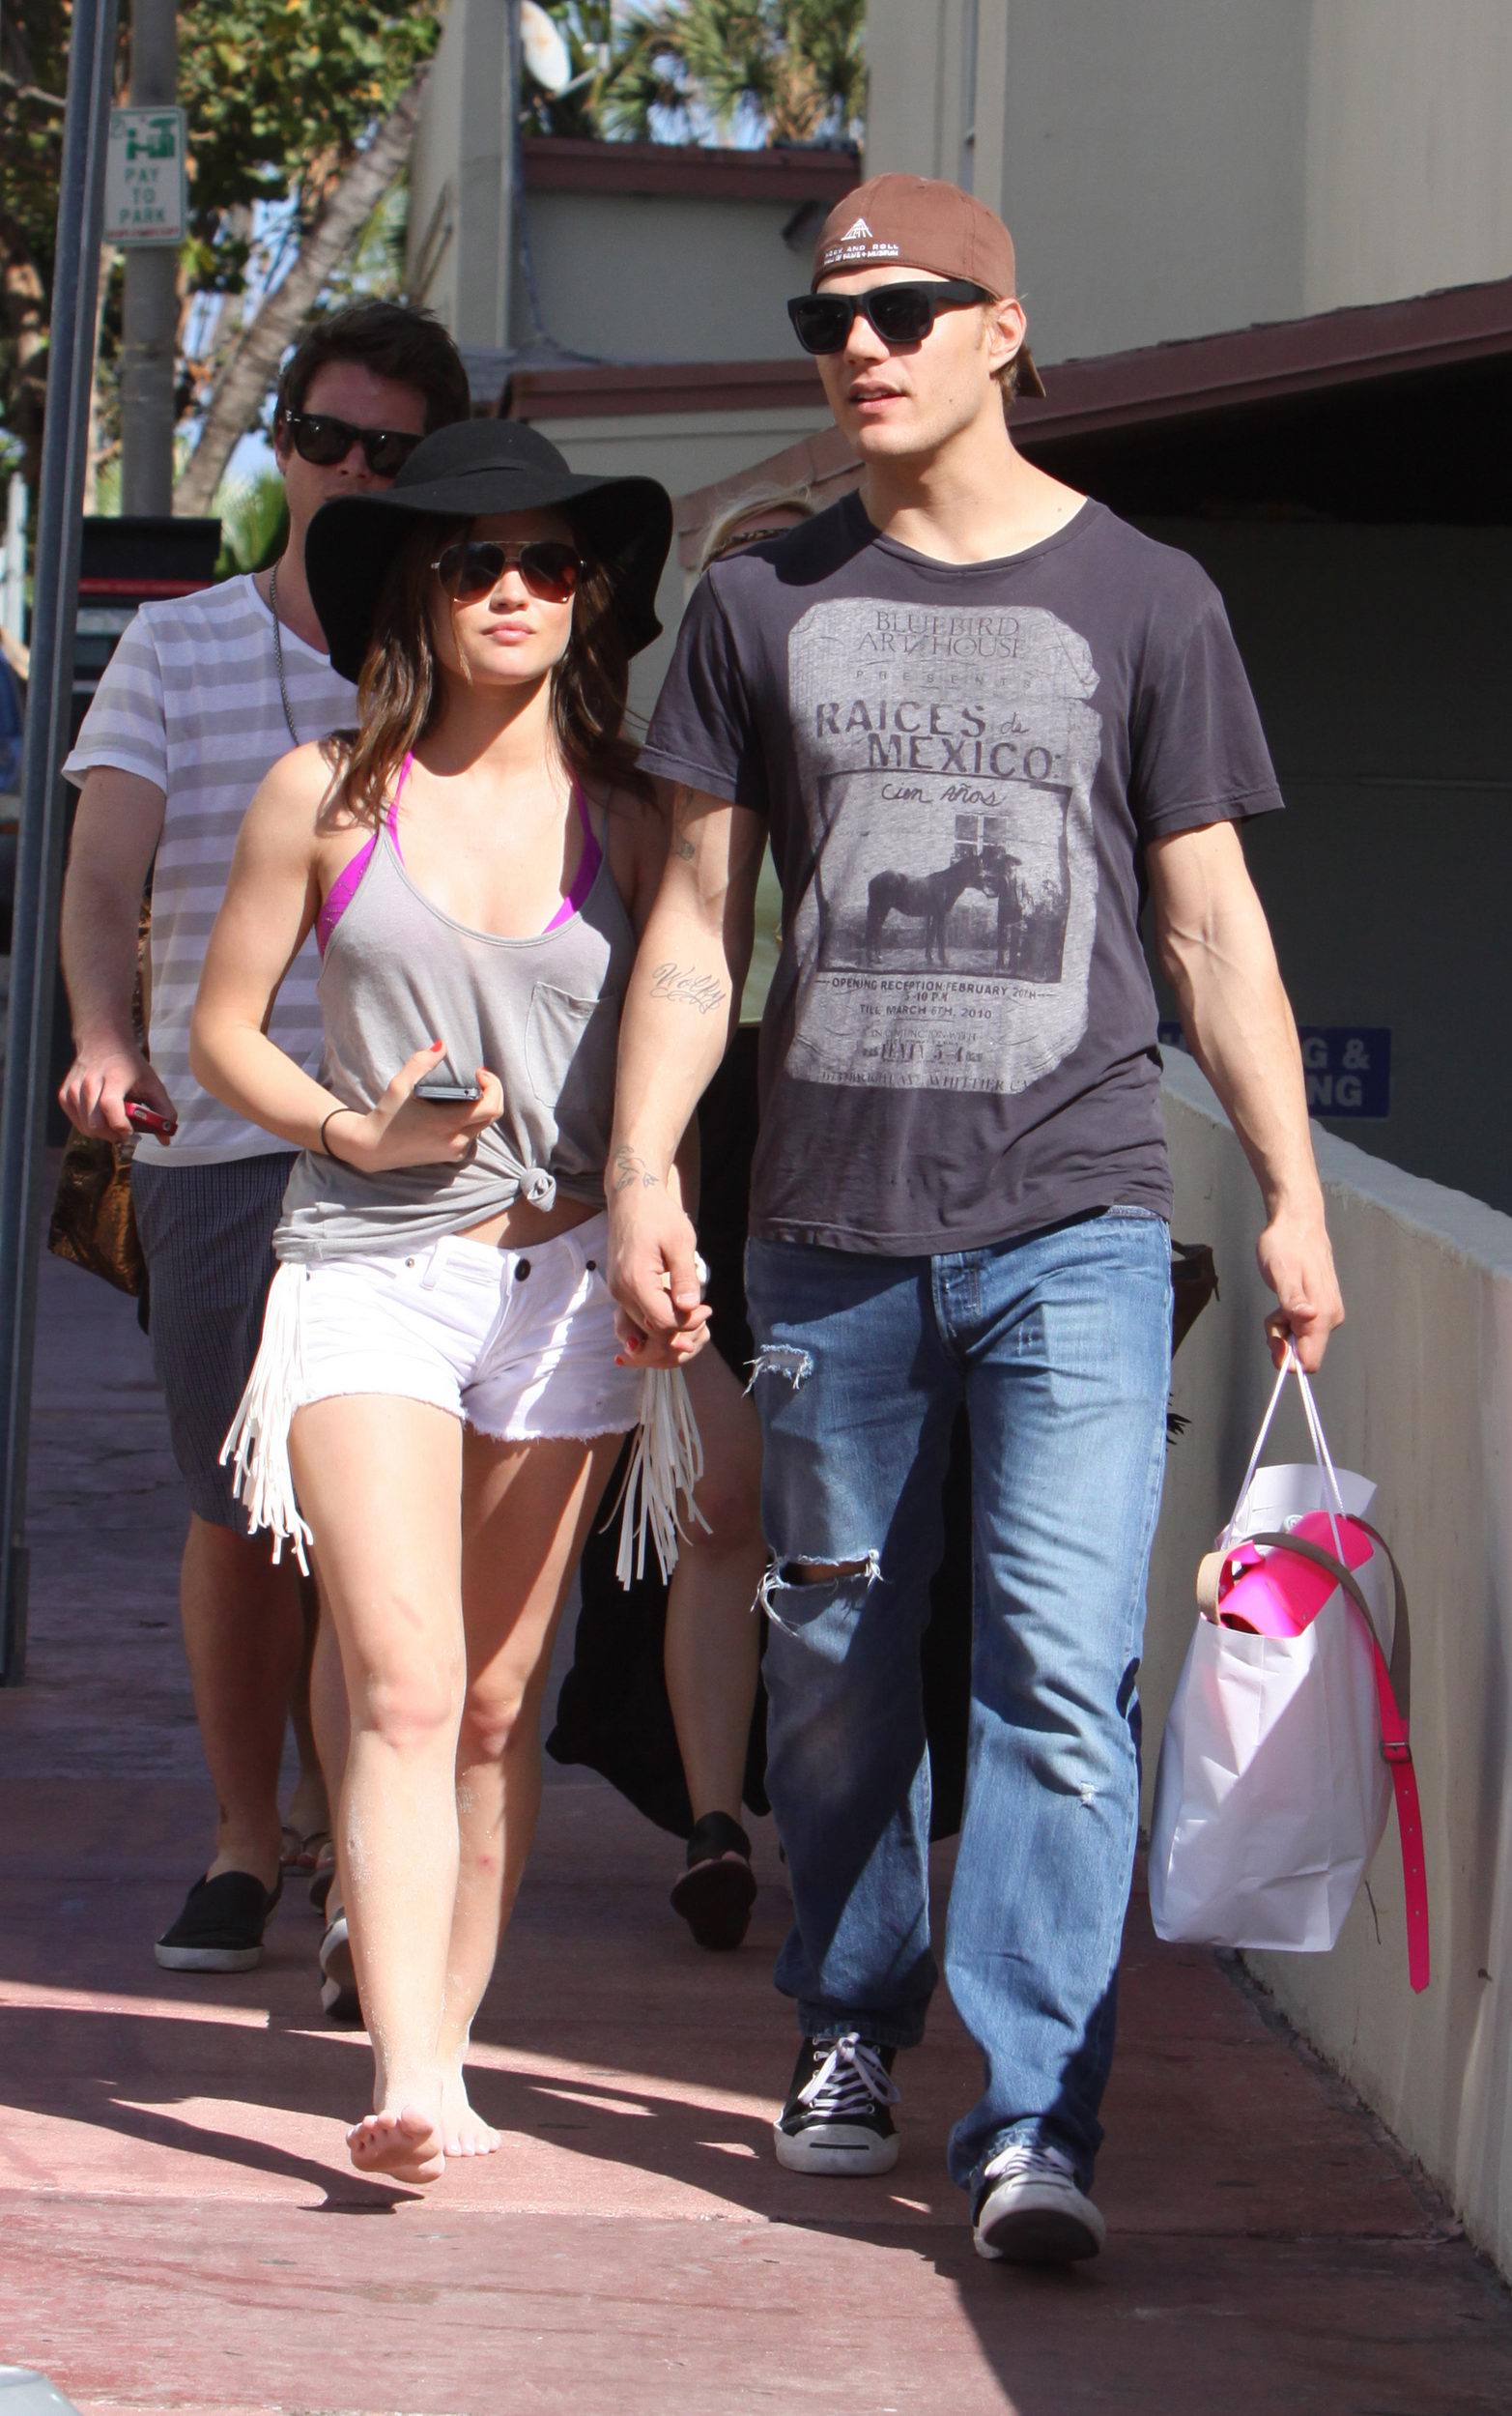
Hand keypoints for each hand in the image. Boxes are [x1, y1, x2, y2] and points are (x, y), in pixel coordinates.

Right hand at [59, 1040, 175, 1144]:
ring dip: (101, 1133)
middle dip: (112, 1135)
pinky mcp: (64, 1093)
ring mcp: (74, 1088)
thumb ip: (163, 1111)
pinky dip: (87, 1125)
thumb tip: (166, 1140)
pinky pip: (74, 1120)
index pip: (109, 1107)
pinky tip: (99, 1118)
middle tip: (124, 1132)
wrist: (103, 1042)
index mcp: (113, 1078)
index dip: (120, 1126)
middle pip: (95, 1122)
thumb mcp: (152, 1084)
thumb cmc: (131, 1065)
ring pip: (84, 1125)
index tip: (131, 1132)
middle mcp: (89, 1082)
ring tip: (113, 1125)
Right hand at [334, 1043, 502, 1172]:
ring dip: (482, 1107)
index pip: (491, 1106)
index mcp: (448, 1123)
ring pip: (484, 1126)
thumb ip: (422, 1062)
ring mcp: (455, 1152)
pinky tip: (458, 1111)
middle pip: (492, 1115)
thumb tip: (441, 1046)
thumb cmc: (387, 1115)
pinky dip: (472, 1122)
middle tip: (477, 1079)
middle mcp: (456, 1141)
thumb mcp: (400, 1084)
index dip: (493, 1086)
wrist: (373, 1148)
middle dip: (491, 1093)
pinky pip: (473, 1137)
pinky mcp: (451, 1157)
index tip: (479, 1073)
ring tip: (467, 1093)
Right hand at [606, 1163, 711, 1365]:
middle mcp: (621, 1291)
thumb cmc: (659, 1215)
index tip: (708, 1309)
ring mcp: (617, 1290)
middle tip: (704, 1310)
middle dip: (680, 1327)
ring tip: (691, 1306)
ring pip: (643, 1324)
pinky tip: (675, 1300)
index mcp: (635, 1281)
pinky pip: (637, 1313)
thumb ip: (685, 1278)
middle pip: (652, 1329)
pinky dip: (658, 1314)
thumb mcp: (681, 1242)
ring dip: (669, 1323)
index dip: (688, 1323)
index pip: (663, 1323)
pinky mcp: (620, 1287)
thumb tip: (690, 1308)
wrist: (632, 1197)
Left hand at [1257, 1206, 1343, 1372]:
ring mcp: (1328, 1314)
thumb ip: (1292, 1300)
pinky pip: (1302, 1328)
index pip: (1310, 1361)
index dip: (1288, 1359)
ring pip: (1300, 1340)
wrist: (1297, 1224)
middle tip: (1272, 1313)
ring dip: (1282, 1327)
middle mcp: (1331, 1319)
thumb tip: (1309, 1318)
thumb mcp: (1281, 1272)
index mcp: (1323, 1315)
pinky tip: (1285, 1300)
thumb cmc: (1285, 1246)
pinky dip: (1287, 1320)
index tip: (1273, 1340)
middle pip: (1302, 1352)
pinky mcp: (1322, 1309)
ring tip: (1279, 1301)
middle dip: (1282, 1339)